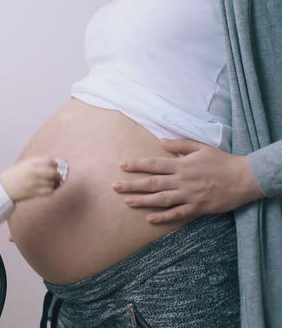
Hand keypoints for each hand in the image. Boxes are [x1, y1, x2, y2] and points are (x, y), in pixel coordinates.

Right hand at [0, 156, 60, 202]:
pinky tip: (48, 189)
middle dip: (57, 174)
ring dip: (54, 183)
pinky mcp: (33, 192)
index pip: (49, 161)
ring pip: (52, 183)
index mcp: (30, 163)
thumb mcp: (24, 164)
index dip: (55, 163)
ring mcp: (34, 183)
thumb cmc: (14, 175)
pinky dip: (50, 190)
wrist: (3, 187)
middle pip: (53, 172)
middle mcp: (33, 172)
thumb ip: (38, 162)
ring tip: (51, 183)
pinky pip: (48, 191)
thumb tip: (54, 163)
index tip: (56, 166)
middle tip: (58, 176)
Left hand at [112, 139, 264, 222]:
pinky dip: (163, 217)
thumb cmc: (222, 161)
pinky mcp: (197, 208)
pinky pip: (177, 214)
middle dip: (132, 185)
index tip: (122, 165)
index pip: (154, 164)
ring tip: (127, 201)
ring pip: (161, 200)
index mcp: (182, 165)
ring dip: (142, 201)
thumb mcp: (201, 147)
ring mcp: (189, 195)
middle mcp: (182, 181)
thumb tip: (161, 141)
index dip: (137, 165)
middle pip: (152, 183)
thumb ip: (180, 144)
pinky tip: (149, 219)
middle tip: (115, 187)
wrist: (245, 178)